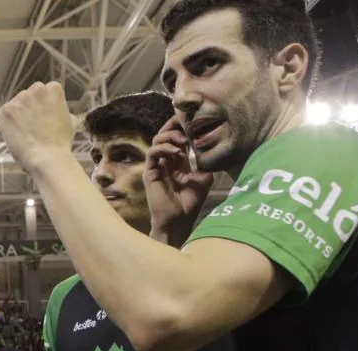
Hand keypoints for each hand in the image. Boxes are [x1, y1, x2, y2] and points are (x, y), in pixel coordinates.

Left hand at [0, 81, 77, 170]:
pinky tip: (12, 138)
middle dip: (26, 111)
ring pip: (12, 109)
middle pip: (26, 99)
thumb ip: (59, 109)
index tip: (42, 121)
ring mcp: (18, 100)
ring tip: (22, 135)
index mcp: (52, 89)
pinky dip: (2, 129)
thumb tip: (56, 110)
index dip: (40, 110)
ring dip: (14, 120)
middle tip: (31, 128)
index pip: (41, 95)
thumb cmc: (60, 142)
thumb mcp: (70, 120)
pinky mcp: (4, 112)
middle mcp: (35, 89)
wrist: (47, 157)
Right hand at [145, 115, 214, 245]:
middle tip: (186, 122)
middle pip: (165, 135)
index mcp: (178, 162)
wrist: (178, 221)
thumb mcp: (204, 179)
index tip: (194, 121)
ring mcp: (156, 167)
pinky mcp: (150, 173)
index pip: (177, 138)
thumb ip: (204, 162)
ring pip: (157, 140)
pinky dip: (164, 148)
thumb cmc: (190, 204)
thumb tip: (207, 148)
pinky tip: (177, 151)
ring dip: (170, 136)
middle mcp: (165, 162)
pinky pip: (153, 152)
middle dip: (174, 125)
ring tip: (184, 140)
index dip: (182, 127)